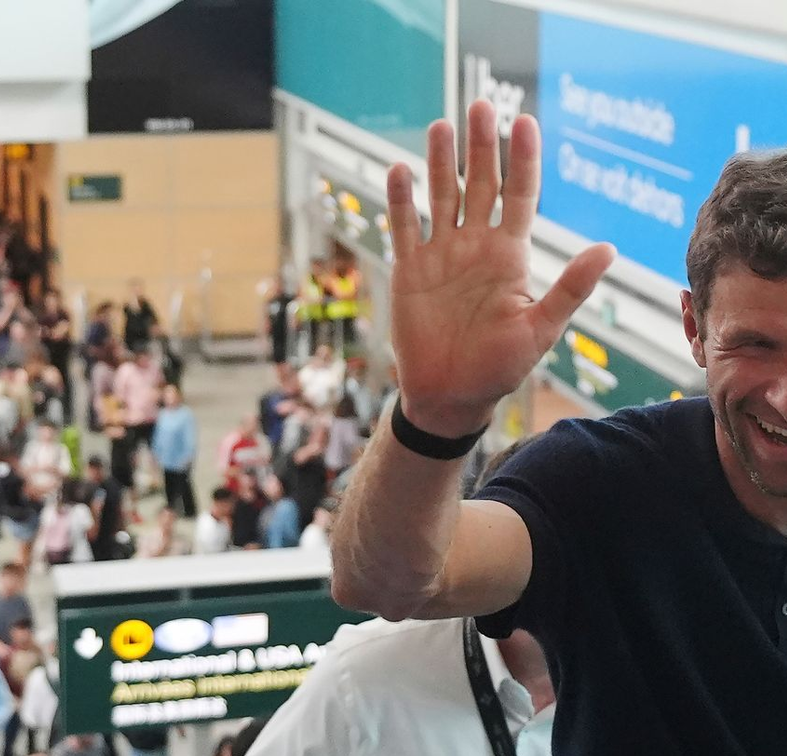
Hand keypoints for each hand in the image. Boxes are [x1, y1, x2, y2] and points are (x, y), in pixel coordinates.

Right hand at [386, 101, 614, 431]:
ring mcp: (440, 257)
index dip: (522, 159)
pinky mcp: (409, 273)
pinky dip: (400, 202)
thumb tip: (609, 249)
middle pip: (479, 184)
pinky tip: (399, 172)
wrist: (450, 396)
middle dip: (481, 146)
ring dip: (439, 163)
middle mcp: (475, 247)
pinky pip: (404, 229)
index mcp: (509, 255)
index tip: (524, 121)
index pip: (519, 195)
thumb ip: (568, 288)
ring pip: (440, 198)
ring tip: (440, 126)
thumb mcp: (540, 330)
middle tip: (480, 106)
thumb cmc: (498, 369)